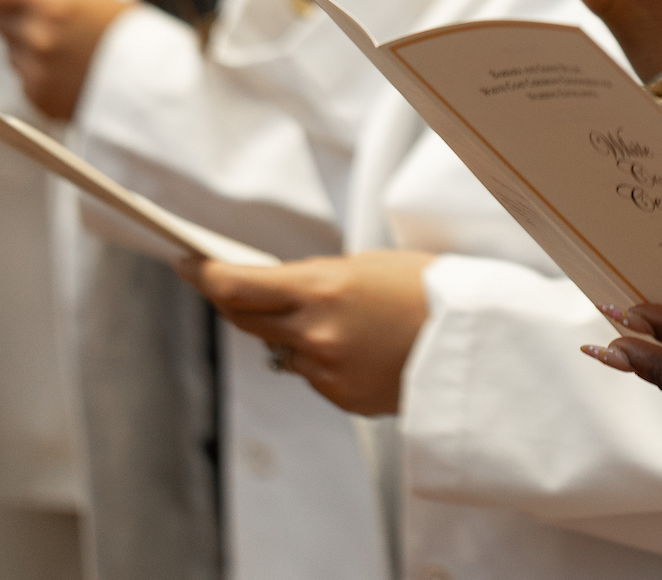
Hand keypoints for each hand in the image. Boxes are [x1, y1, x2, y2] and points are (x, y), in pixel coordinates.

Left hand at [0, 0, 132, 118]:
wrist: (155, 85)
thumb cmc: (130, 36)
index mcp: (51, 5)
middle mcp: (34, 39)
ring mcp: (32, 71)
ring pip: (8, 46)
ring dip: (23, 39)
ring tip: (69, 43)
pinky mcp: (35, 97)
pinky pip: (24, 73)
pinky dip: (38, 67)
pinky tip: (70, 67)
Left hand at [180, 250, 435, 415]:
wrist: (474, 340)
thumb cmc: (430, 289)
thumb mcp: (368, 267)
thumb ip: (316, 282)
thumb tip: (280, 294)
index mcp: (321, 290)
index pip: (236, 286)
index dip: (204, 275)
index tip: (188, 264)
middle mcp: (314, 334)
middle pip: (244, 319)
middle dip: (231, 299)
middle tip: (223, 282)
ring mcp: (326, 371)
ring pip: (280, 351)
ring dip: (288, 333)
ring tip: (333, 317)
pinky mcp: (341, 398)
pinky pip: (312, 376)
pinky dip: (323, 360)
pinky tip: (359, 347)